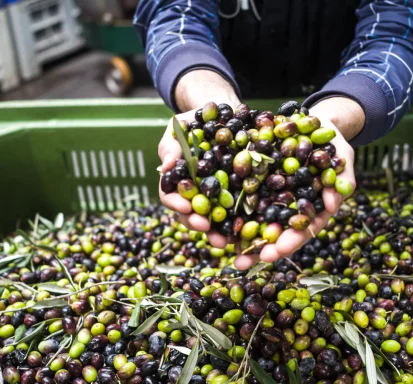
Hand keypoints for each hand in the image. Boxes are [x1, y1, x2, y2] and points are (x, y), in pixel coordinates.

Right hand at [158, 70, 239, 246]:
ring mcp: (214, 196)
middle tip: (204, 227)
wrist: (221, 113)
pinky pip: (236, 212)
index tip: (185, 206)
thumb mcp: (178, 129)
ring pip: (212, 220)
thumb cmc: (194, 122)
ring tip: (223, 241)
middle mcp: (194, 192)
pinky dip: (238, 224)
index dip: (175, 203)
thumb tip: (167, 164)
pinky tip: (244, 232)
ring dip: (216, 233)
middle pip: (190, 214)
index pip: (170, 195)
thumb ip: (170, 145)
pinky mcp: (235, 195)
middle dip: (196, 223)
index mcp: (177, 179)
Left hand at [232, 117, 355, 269]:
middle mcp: (290, 207)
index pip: (301, 230)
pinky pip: (240, 196)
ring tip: (221, 249)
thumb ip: (342, 179)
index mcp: (312, 207)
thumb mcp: (341, 157)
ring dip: (238, 236)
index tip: (274, 252)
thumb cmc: (332, 142)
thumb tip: (333, 204)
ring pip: (255, 220)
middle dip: (258, 249)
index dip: (289, 242)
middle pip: (274, 233)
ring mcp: (272, 196)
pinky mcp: (256, 182)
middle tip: (241, 263)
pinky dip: (226, 209)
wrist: (312, 122)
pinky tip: (211, 219)